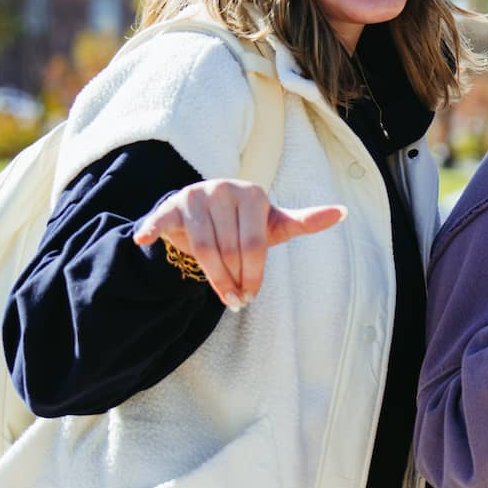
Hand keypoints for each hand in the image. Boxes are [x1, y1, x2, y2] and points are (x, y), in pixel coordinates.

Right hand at [134, 179, 345, 309]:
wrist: (206, 215)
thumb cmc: (245, 224)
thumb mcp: (274, 224)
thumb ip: (304, 222)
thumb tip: (343, 212)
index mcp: (253, 193)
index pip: (254, 244)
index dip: (252, 275)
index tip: (250, 296)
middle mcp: (224, 188)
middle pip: (229, 250)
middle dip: (233, 280)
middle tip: (235, 299)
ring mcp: (196, 195)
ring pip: (203, 247)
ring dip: (211, 277)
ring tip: (220, 293)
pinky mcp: (172, 204)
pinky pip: (162, 219)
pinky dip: (152, 229)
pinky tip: (144, 238)